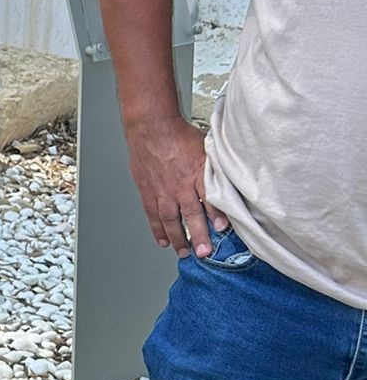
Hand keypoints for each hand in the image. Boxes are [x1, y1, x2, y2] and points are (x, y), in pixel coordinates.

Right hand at [125, 114, 227, 255]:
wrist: (151, 127)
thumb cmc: (179, 135)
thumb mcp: (206, 148)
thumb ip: (216, 168)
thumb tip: (231, 181)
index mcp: (197, 172)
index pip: (209, 197)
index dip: (217, 214)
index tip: (223, 229)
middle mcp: (179, 185)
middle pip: (191, 214)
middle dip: (198, 235)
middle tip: (204, 252)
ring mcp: (162, 190)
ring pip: (171, 219)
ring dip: (178, 238)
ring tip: (185, 252)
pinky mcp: (148, 192)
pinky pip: (153, 215)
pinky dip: (158, 230)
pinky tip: (164, 241)